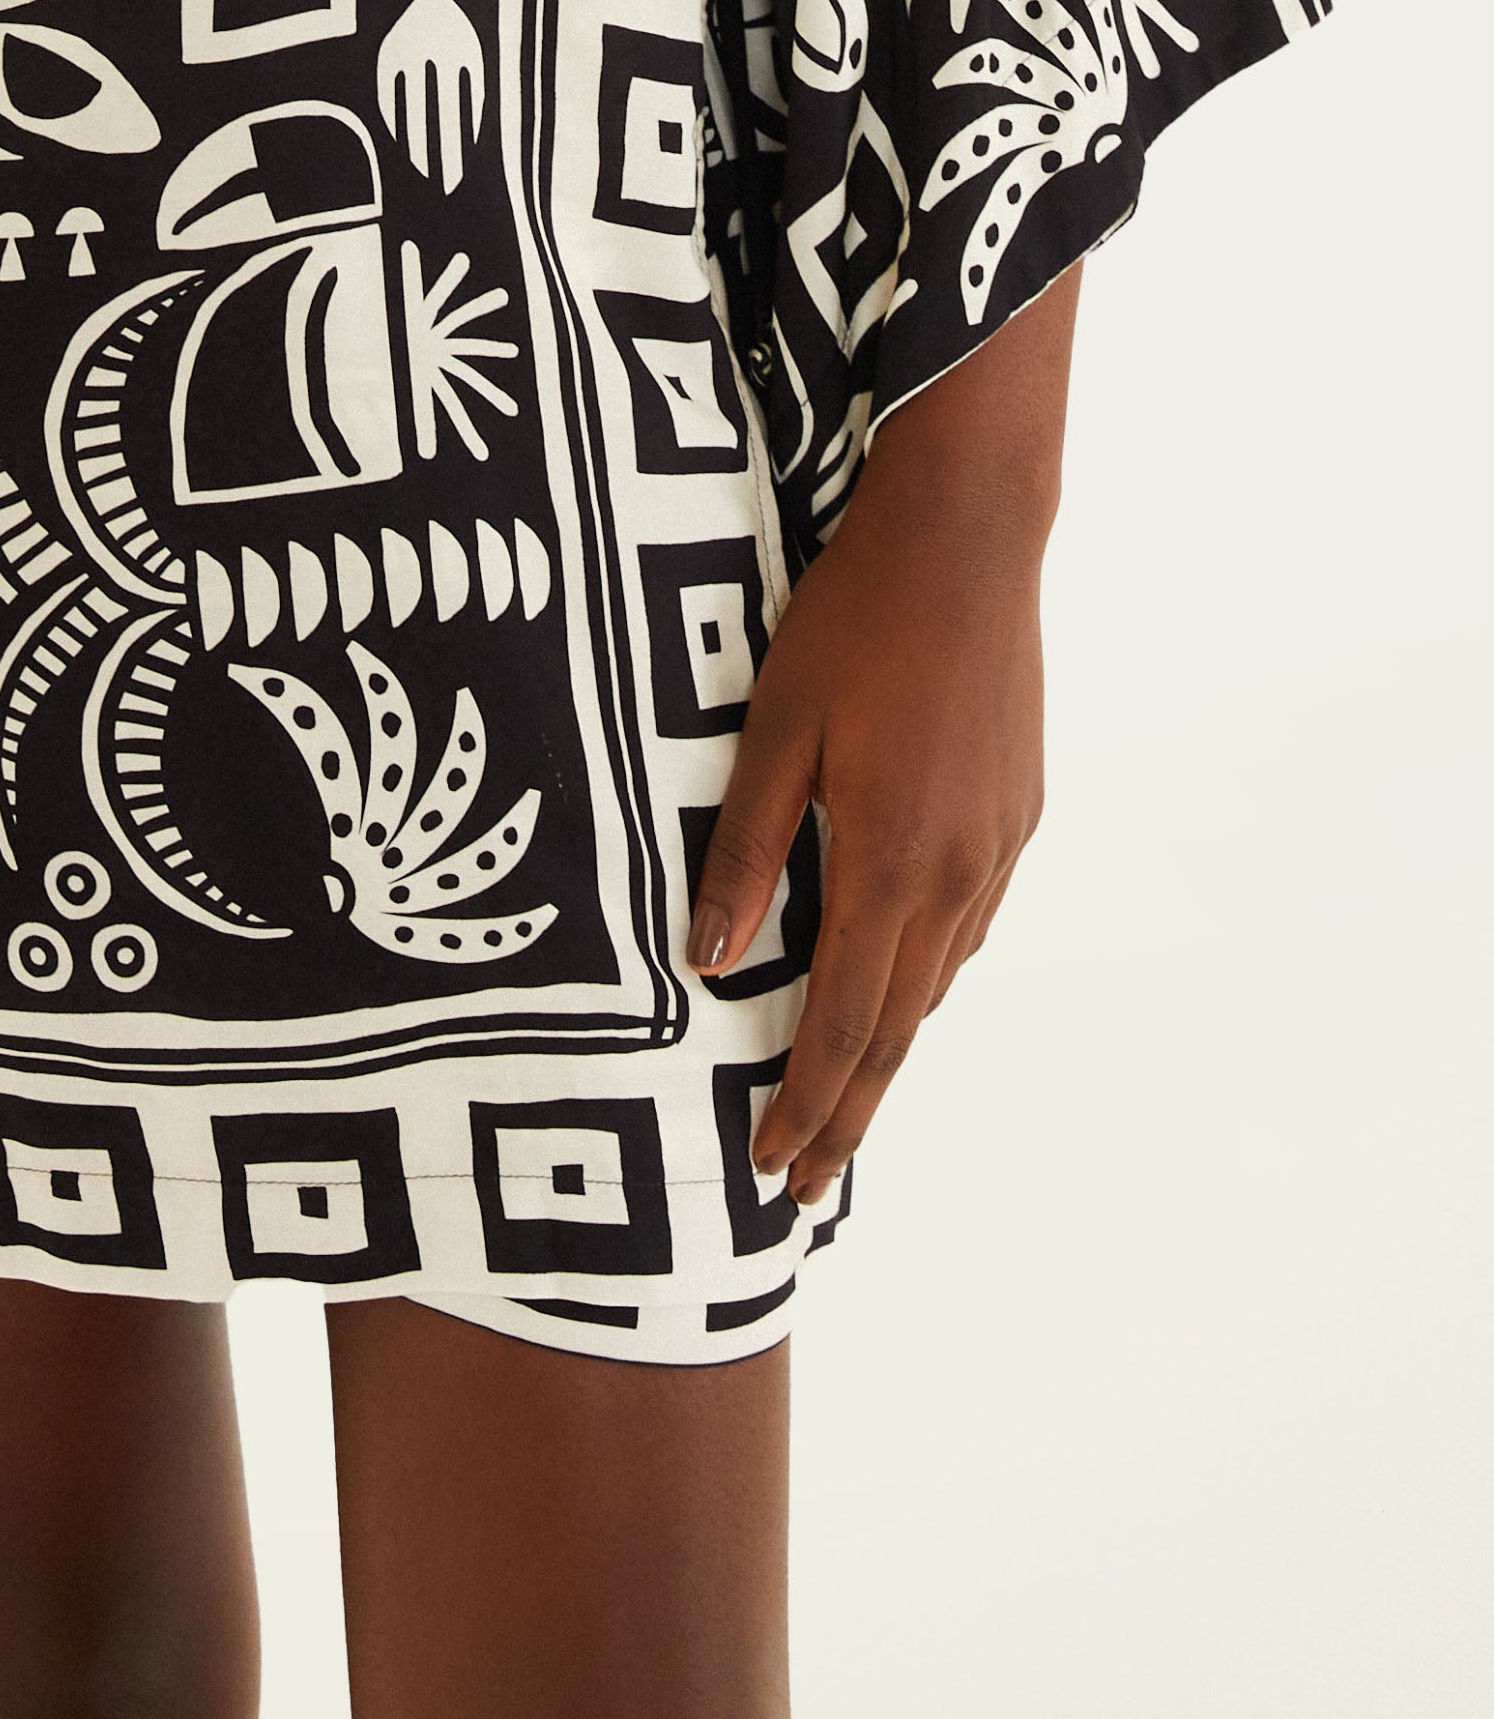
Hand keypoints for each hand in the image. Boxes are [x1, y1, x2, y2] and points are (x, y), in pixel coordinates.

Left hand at [689, 267, 1080, 1209]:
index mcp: (887, 861)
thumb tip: (707, 962)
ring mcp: (998, 846)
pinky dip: (925, 973)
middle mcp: (955, 874)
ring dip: (888, 1044)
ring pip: (937, 979)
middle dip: (850, 1110)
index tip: (777, 1169)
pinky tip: (898, 977)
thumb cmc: (855, 620)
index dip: (808, 1103)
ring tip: (844, 1097)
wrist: (970, 541)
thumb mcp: (775, 726)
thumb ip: (742, 849)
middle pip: (897, 1027)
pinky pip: (967, 923)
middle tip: (808, 1182)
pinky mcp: (1018, 813)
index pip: (841, 1021)